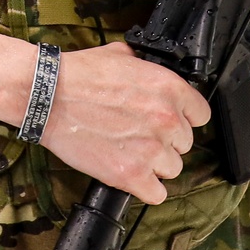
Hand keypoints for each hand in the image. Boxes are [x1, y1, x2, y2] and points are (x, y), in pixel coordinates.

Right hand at [40, 42, 209, 204]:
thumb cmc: (79, 74)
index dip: (184, 118)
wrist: (49, 96)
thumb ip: (146, 67)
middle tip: (139, 135)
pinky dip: (145, 188)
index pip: (200, 115)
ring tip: (130, 153)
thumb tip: (149, 70)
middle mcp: (167, 120)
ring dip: (155, 164)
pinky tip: (130, 174)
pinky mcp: (130, 174)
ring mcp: (151, 150)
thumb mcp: (122, 55)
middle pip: (185, 144)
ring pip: (172, 169)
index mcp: (169, 88)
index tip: (170, 121)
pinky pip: (156, 194)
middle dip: (165, 141)